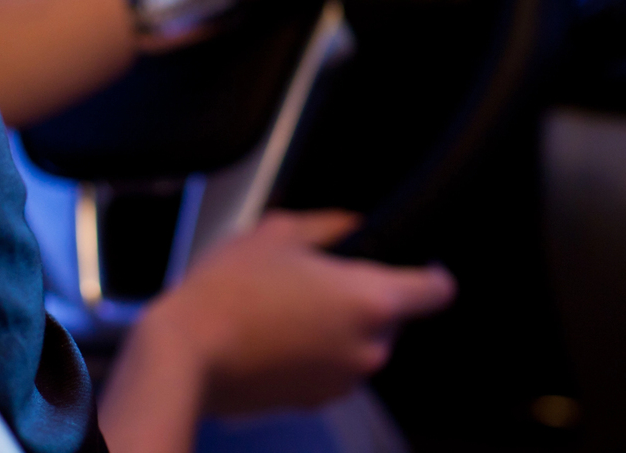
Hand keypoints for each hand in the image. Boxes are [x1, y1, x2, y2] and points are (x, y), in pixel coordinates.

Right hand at [143, 210, 456, 414]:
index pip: (438, 290)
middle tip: (319, 277)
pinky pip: (332, 368)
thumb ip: (328, 223)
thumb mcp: (278, 232)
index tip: (420, 264)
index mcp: (372, 299)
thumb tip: (350, 224)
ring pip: (360, 342)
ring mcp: (344, 380)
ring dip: (338, 326)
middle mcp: (370, 347)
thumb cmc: (231, 291)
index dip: (432, 272)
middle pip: (393, 316)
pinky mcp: (316, 401)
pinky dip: (315, 352)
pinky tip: (275, 333)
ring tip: (287, 305)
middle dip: (364, 297)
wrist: (187, 354)